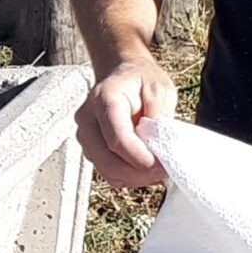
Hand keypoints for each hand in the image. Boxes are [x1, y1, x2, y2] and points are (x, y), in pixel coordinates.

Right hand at [77, 55, 175, 187]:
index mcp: (103, 99)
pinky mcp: (91, 149)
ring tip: (157, 168)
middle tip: (165, 170)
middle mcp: (87, 120)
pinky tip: (145, 167)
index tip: (163, 165)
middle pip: (109, 162)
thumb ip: (159, 114)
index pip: (117, 140)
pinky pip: (109, 173)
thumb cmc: (141, 81)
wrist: (121, 75)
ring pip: (108, 172)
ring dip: (135, 177)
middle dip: (139, 173)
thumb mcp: (159, 88)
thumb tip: (159, 145)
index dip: (141, 159)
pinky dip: (129, 177)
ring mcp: (86, 137)